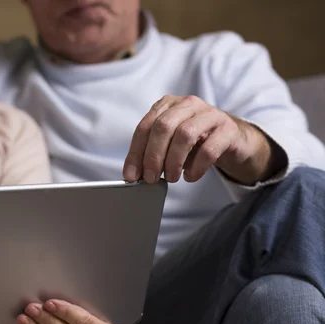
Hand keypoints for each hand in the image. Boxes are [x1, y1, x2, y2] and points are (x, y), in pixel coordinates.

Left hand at [122, 95, 285, 185]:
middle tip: (151, 179)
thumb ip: (151, 153)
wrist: (232, 141)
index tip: (131, 176)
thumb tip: (133, 174)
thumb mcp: (170, 144)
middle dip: (153, 156)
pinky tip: (191, 176)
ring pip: (185, 134)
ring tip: (172, 178)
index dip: (136, 153)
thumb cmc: (195, 143)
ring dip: (174, 161)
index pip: (144, 127)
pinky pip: (209, 148)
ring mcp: (210, 114)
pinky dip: (196, 166)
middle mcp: (188, 104)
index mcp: (168, 105)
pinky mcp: (228, 129)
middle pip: (163, 127)